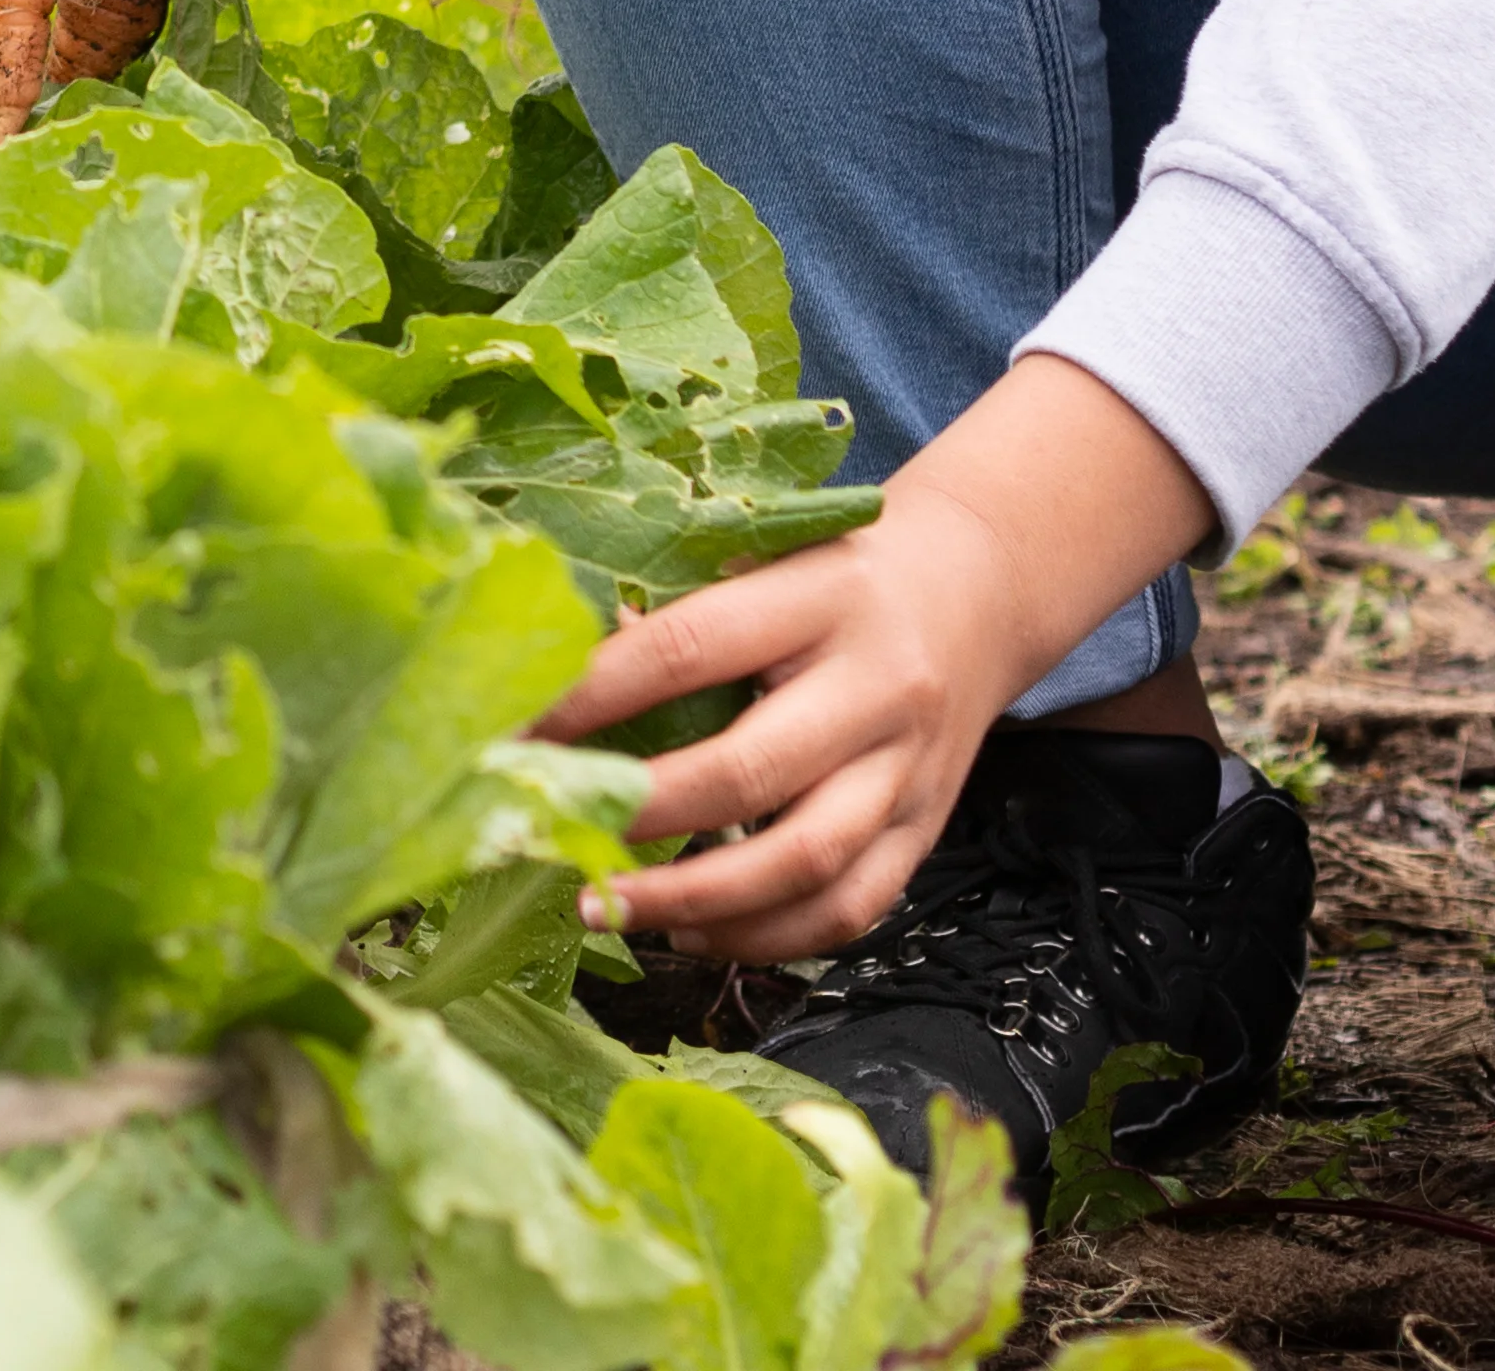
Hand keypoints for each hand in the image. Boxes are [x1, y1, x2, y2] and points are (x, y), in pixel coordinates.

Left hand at [536, 358, 1212, 963]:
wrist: (980, 588)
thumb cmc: (839, 570)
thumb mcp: (769, 555)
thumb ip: (680, 608)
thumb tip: (557, 675)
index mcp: (821, 597)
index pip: (688, 649)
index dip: (593, 696)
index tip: (514, 730)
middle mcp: (876, 687)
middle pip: (749, 773)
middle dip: (637, 814)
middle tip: (554, 830)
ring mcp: (909, 769)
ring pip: (805, 864)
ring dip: (695, 902)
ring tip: (607, 908)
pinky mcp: (926, 830)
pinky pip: (850, 909)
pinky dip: (766, 939)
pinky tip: (692, 935)